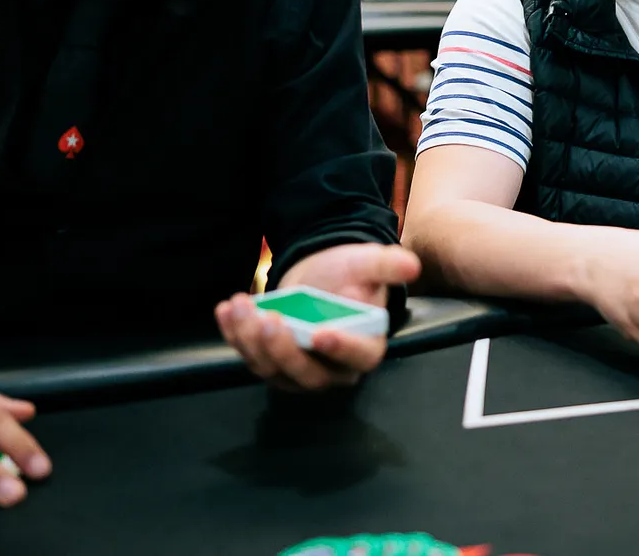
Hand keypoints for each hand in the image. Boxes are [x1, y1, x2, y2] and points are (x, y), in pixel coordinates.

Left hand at [215, 243, 420, 391]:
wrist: (320, 278)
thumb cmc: (349, 275)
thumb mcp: (368, 264)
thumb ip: (387, 265)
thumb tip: (411, 265)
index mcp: (365, 347)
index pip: (358, 357)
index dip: (341, 348)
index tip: (321, 333)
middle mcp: (333, 369)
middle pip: (308, 374)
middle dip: (283, 350)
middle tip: (269, 319)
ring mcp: (299, 370)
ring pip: (273, 370)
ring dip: (251, 341)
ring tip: (242, 306)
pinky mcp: (272, 363)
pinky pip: (250, 358)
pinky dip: (234, 336)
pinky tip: (227, 309)